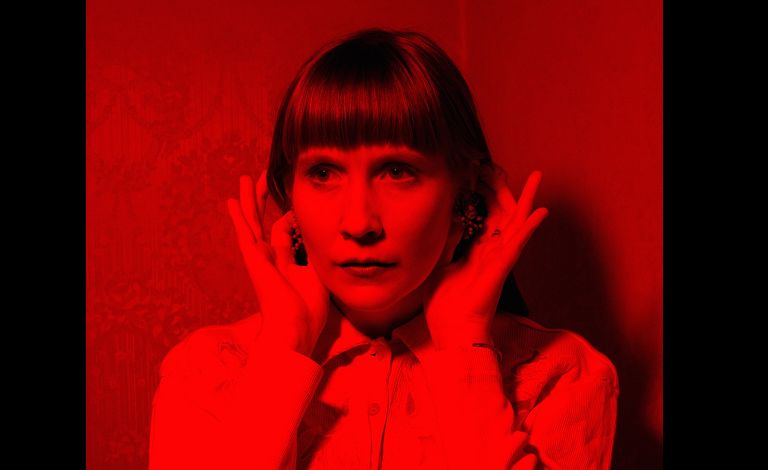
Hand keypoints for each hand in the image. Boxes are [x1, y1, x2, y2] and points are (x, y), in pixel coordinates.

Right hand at [226, 170, 329, 355]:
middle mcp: (269, 258)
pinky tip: (231, 201)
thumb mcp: (317, 274)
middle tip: (262, 179)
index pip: (285, 231)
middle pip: (264, 222)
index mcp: (284, 263)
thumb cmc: (307, 310)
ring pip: (252, 221)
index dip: (292, 216)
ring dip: (249, 199)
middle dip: (263, 200)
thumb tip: (313, 232)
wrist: (294, 329)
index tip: (299, 206)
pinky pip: (245, 232)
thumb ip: (312, 253)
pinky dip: (238, 216)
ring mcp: (259, 257)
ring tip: (246, 178)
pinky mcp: (253, 258)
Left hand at [422, 165, 548, 348]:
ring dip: (526, 200)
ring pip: (517, 224)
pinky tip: (541, 211)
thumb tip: (451, 220)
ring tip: (537, 177)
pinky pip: (517, 245)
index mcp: (477, 253)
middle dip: (509, 191)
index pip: (486, 219)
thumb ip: (447, 244)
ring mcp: (499, 260)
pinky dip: (529, 227)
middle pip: (506, 216)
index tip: (480, 174)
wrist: (450, 332)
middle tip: (515, 169)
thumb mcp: (440, 266)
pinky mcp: (501, 269)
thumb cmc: (445, 306)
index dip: (484, 197)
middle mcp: (492, 253)